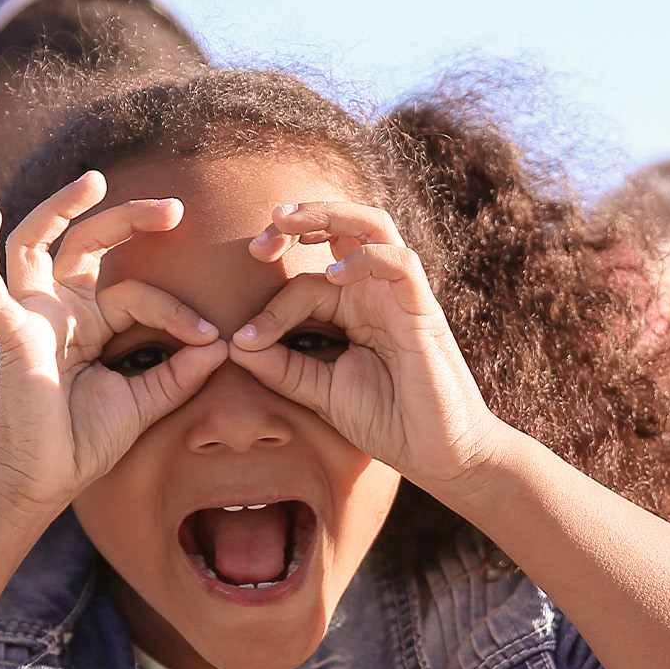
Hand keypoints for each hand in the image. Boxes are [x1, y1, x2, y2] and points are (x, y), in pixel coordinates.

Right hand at [0, 172, 227, 511]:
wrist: (46, 481)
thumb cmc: (86, 442)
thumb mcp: (144, 402)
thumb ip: (179, 373)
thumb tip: (223, 345)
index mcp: (90, 322)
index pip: (135, 293)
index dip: (175, 312)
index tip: (210, 337)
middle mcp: (58, 309)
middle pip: (87, 244)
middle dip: (127, 219)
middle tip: (174, 208)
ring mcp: (31, 317)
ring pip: (37, 243)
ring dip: (60, 208)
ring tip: (92, 180)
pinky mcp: (9, 335)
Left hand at [225, 201, 502, 488]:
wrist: (435, 454)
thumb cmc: (385, 420)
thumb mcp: (320, 391)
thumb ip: (281, 368)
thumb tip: (234, 346)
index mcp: (350, 309)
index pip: (304, 285)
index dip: (269, 306)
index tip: (244, 340)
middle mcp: (374, 293)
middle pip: (340, 227)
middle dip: (298, 221)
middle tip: (259, 238)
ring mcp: (399, 296)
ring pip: (371, 226)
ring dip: (327, 214)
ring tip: (285, 221)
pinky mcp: (422, 310)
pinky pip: (399, 263)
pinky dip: (365, 259)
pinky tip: (335, 276)